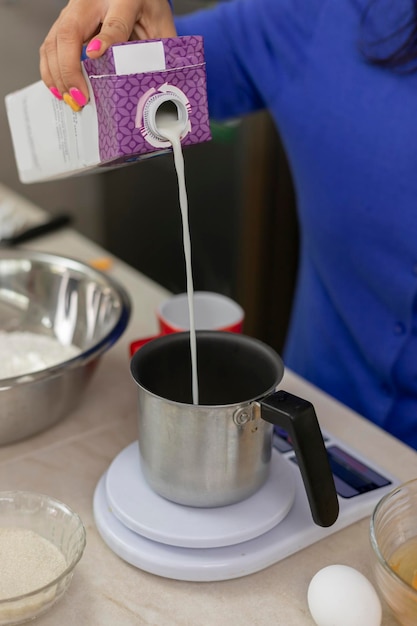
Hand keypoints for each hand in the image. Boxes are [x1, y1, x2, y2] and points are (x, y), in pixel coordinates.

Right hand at [40, 0, 175, 107]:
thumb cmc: (144, 4)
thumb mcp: (159, 21)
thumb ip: (162, 45)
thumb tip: (164, 78)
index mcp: (122, 0)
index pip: (113, 23)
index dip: (105, 40)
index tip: (96, 55)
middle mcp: (90, 3)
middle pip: (70, 33)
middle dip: (70, 70)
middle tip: (81, 97)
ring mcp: (73, 12)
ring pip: (53, 42)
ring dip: (57, 74)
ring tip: (70, 99)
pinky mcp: (64, 22)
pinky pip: (50, 47)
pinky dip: (50, 71)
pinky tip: (58, 89)